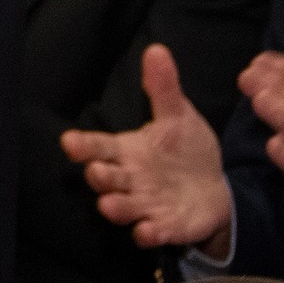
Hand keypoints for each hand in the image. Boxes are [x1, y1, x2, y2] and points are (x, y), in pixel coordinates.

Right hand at [60, 43, 236, 252]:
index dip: (82, 146)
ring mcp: (145, 205)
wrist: (213, 190)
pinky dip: (147, 233)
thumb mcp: (179, 117)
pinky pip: (150, 232)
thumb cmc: (186, 151)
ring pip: (121, 207)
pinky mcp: (164, 227)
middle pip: (105, 178)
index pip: (98, 146)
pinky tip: (147, 231)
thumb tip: (157, 49)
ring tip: (110, 205)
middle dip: (99, 177)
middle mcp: (130, 179)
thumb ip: (163, 88)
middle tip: (98, 172)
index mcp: (127, 151)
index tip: (69, 142)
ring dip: (115, 207)